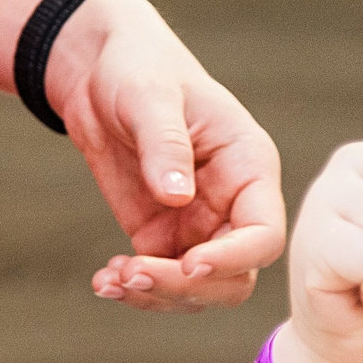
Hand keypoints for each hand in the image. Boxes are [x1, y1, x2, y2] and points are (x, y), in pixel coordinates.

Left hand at [51, 0, 285, 312]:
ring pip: (199, 289)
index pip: (264, 233)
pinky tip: (104, 280)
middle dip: (187, 287)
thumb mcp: (148, 94)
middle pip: (234, 275)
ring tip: (110, 279)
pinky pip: (161, 279)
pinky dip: (134, 289)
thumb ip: (165, 142)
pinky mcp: (163, 235)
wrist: (97, 70)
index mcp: (248, 166)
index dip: (234, 257)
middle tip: (134, 273)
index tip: (188, 262)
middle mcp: (232, 204)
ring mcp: (199, 225)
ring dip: (157, 295)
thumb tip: (176, 197)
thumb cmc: (137, 67)